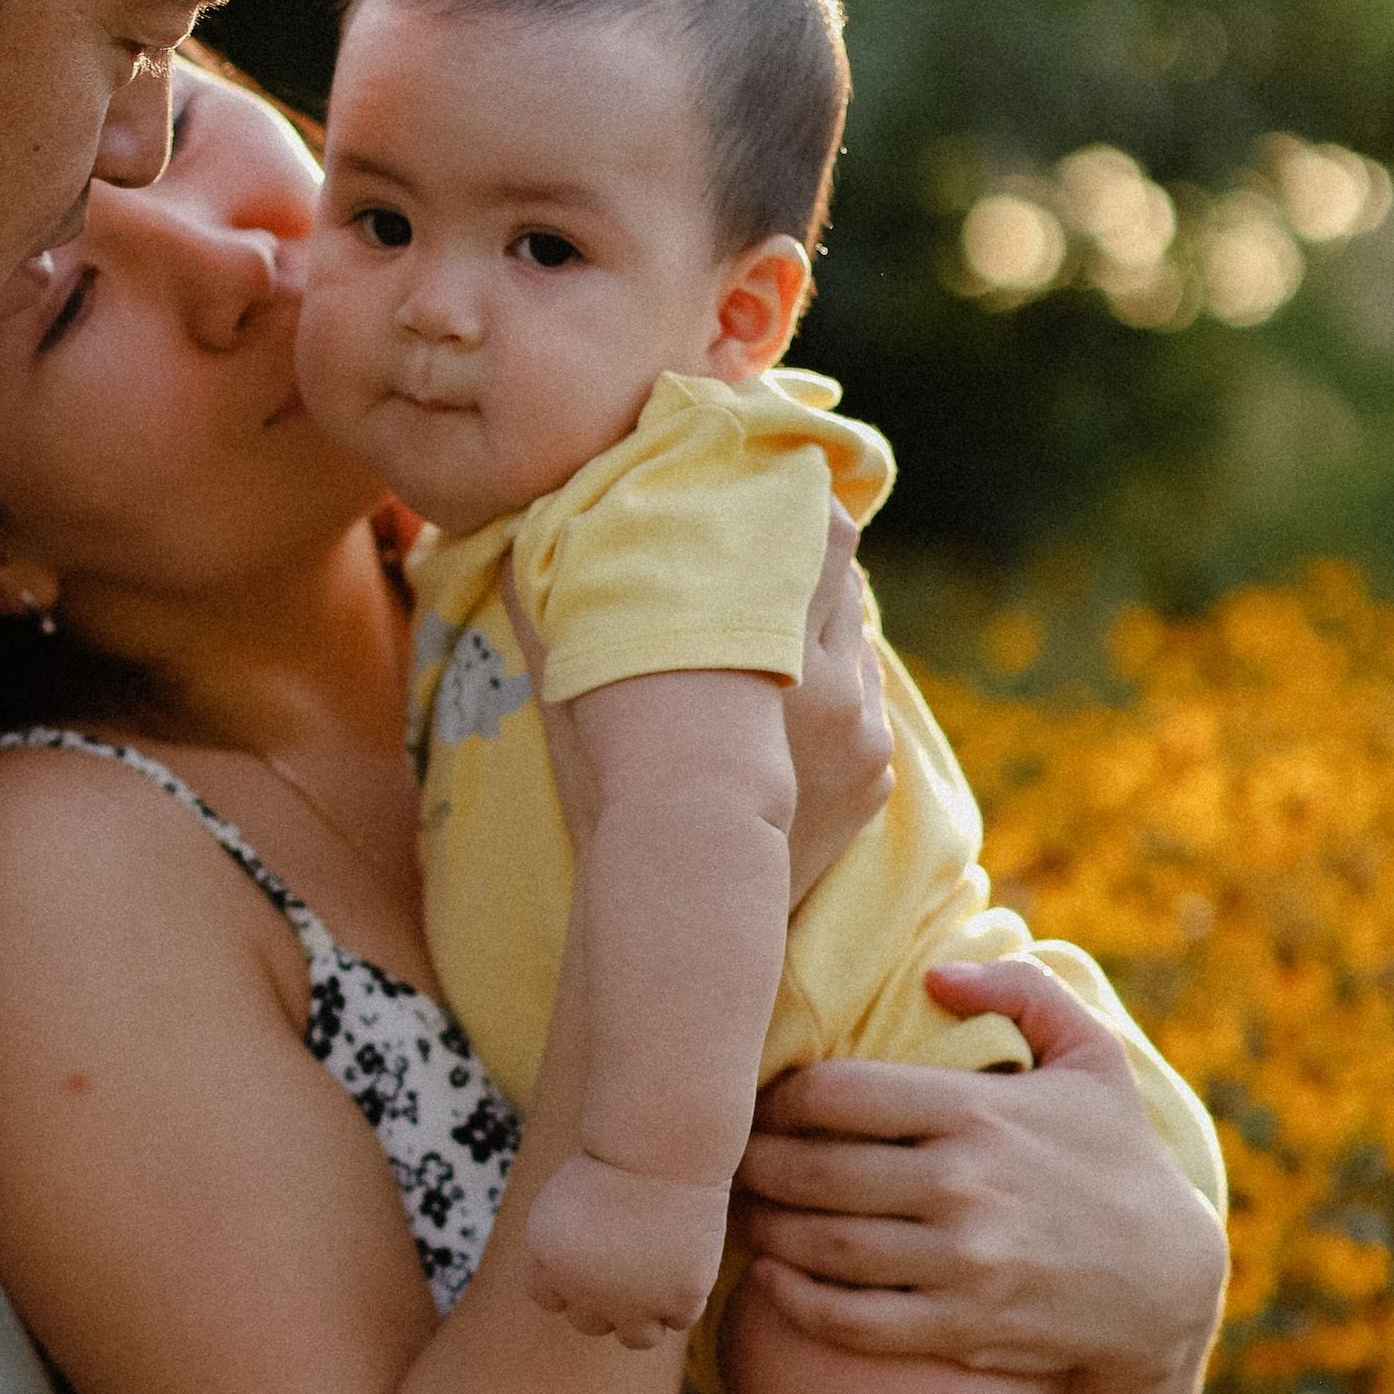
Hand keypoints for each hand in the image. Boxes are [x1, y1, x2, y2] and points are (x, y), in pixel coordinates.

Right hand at [503, 513, 882, 901]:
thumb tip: (518, 542)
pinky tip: (793, 704)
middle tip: (772, 556)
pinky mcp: (875, 775)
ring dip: (823, 630)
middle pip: (846, 583)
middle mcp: (830, 681)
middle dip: (810, 568)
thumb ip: (552, 610)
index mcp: (766, 642)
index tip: (778, 495)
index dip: (802, 510)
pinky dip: (836, 690)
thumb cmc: (611, 792)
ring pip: (858, 642)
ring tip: (774, 636)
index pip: (820, 538)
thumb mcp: (573, 692)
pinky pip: (867, 702)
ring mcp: (862, 732)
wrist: (676, 898)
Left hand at [526, 1151, 727, 1345]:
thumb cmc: (617, 1160)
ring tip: (657, 1279)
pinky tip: (685, 1264)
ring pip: (636, 1338)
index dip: (571, 1279)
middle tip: (630, 1257)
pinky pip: (679, 1320)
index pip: (550, 1299)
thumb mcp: (566, 1201)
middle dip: (607, 1297)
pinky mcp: (679, 1298)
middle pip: (589, 1322)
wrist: (662, 1146)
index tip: (594, 1250)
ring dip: (644, 1316)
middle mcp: (584, 1291)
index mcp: (548, 1262)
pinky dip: (683, 1300)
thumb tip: (582, 1288)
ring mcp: (633, 1301)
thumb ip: (564, 1250)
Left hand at [736, 958, 1226, 1379]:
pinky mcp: (962, 1328)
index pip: (832, 1094)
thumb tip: (934, 972)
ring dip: (763, 1230)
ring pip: (821, 1245)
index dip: (776, 1096)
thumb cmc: (1115, 1155)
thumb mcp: (1092, 1056)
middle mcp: (964, 1185)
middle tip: (727, 1160)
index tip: (760, 1102)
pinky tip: (769, 1281)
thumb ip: (1020, 991)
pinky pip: (851, 1320)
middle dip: (751, 1164)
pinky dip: (794, 1302)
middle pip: (810, 1169)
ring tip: (743, 1213)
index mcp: (978, 1110)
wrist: (1170, 1281)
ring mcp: (962, 1262)